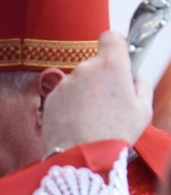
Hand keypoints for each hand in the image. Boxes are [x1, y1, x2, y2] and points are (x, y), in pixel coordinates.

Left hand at [42, 31, 152, 153]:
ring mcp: (65, 84)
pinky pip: (64, 96)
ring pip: (78, 82)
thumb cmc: (115, 134)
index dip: (115, 47)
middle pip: (94, 65)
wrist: (82, 157)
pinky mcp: (50, 99)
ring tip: (91, 118)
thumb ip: (140, 85)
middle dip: (101, 78)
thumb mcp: (143, 110)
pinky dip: (69, 106)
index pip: (111, 38)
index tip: (118, 60)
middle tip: (108, 103)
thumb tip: (133, 78)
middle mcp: (84, 69)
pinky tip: (77, 123)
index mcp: (111, 65)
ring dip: (84, 93)